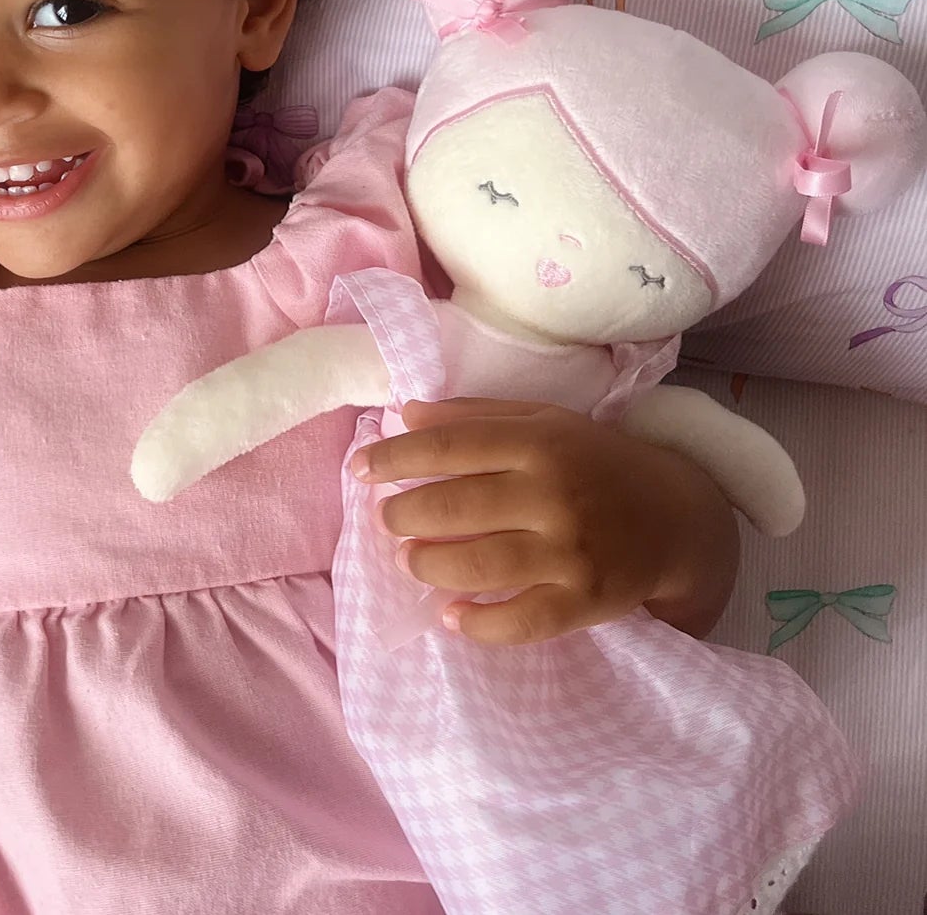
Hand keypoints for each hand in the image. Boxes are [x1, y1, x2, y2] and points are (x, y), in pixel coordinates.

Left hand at [349, 397, 739, 645]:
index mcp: (539, 443)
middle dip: (404, 514)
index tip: (359, 468)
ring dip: (429, 564)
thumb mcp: (543, 423)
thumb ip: (475, 417)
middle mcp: (552, 494)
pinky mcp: (584, 602)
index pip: (449, 446)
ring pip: (478, 564)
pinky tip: (450, 616)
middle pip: (455, 506)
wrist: (679, 516)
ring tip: (409, 560)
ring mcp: (570, 552)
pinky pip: (521, 621)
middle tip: (388, 519)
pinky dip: (478, 624)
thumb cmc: (596, 462)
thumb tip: (406, 413)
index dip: (395, 457)